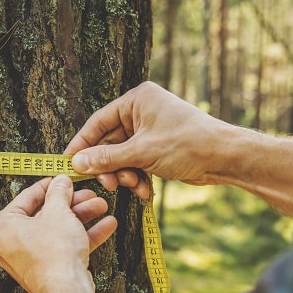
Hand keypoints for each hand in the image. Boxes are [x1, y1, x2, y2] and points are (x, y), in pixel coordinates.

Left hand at [0, 176, 116, 292]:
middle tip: (87, 194)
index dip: (49, 186)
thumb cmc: (53, 254)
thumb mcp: (58, 212)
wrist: (66, 290)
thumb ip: (59, 193)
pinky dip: (83, 236)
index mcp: (2, 227)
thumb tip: (61, 182)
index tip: (61, 180)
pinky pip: (63, 247)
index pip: (26, 198)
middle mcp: (10, 244)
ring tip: (100, 206)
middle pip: (45, 215)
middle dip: (72, 204)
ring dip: (82, 218)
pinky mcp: (46, 270)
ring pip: (57, 230)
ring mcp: (29, 259)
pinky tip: (105, 225)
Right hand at [65, 81, 242, 198]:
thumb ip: (106, 158)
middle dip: (109, 166)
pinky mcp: (157, 149)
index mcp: (137, 100)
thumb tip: (77, 163)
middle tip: (108, 184)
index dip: (82, 144)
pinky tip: (145, 192)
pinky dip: (138, 178)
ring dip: (124, 175)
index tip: (68, 164)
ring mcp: (150, 132)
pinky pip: (136, 164)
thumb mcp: (141, 152)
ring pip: (122, 157)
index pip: (98, 122)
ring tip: (133, 186)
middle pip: (109, 143)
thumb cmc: (187, 144)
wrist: (224, 157)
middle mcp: (141, 113)